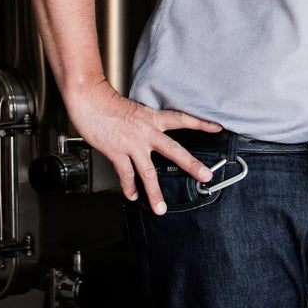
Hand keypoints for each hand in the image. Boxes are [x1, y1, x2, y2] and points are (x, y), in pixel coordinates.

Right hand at [64, 79, 220, 213]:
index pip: (182, 119)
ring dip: (155, 192)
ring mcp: (132, 144)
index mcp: (153, 119)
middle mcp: (146, 132)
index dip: (200, 124)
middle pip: (174, 150)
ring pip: (148, 172)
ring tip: (161, 208)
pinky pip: (125, 174)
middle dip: (191, 164)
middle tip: (205, 176)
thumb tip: (151, 135)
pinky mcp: (116, 152)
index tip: (217, 128)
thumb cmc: (109, 103)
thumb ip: (145, 124)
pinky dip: (129, 187)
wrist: (90, 100)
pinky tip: (133, 196)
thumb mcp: (136, 110)